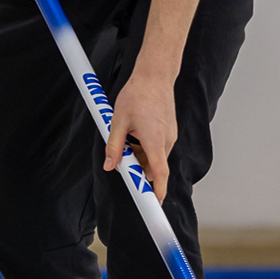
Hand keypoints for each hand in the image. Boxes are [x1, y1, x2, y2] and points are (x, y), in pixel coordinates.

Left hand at [104, 64, 177, 201]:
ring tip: (126, 135)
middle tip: (122, 161)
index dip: (157, 190)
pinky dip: (144, 147)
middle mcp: (166, 140)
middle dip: (138, 168)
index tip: (154, 203)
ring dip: (139, 155)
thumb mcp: (118, 121)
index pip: (159, 173)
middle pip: (153, 166)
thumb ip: (114, 146)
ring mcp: (170, 135)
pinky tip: (133, 131)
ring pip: (153, 156)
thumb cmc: (137, 95)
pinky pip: (156, 147)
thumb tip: (110, 166)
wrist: (154, 75)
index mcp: (155, 140)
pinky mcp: (169, 130)